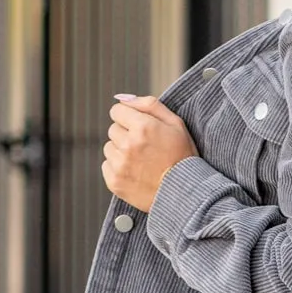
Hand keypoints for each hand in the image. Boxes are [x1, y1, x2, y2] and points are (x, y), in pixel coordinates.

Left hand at [102, 94, 196, 211]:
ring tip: (141, 161)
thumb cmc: (182, 157)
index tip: (138, 127)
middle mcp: (128, 144)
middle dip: (126, 135)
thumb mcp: (175, 124)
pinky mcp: (115, 181)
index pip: (117, 111)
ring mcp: (120, 164)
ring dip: (121, 151)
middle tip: (144, 148)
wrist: (184, 194)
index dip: (128, 117)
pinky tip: (135, 172)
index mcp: (143, 127)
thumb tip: (123, 98)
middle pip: (113, 129)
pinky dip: (118, 168)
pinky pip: (106, 166)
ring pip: (109, 147)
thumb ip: (149, 104)